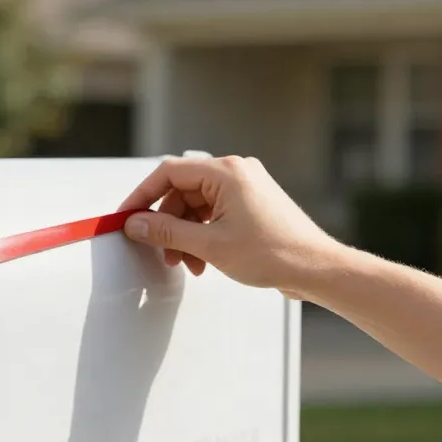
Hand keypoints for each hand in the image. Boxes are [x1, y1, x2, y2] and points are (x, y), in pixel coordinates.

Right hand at [120, 154, 340, 297]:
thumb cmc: (273, 253)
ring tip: (186, 263)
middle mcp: (236, 173)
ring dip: (184, 235)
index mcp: (226, 172)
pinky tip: (203, 260)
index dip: (142, 196)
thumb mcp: (209, 244)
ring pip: (196, 206)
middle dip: (167, 224)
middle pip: (182, 191)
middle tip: (161, 251)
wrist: (314, 268)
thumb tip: (136, 223)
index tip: (127, 217)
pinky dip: (202, 235)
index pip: (169, 173)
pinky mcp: (251, 204)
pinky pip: (213, 214)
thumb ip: (166, 232)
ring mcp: (245, 188)